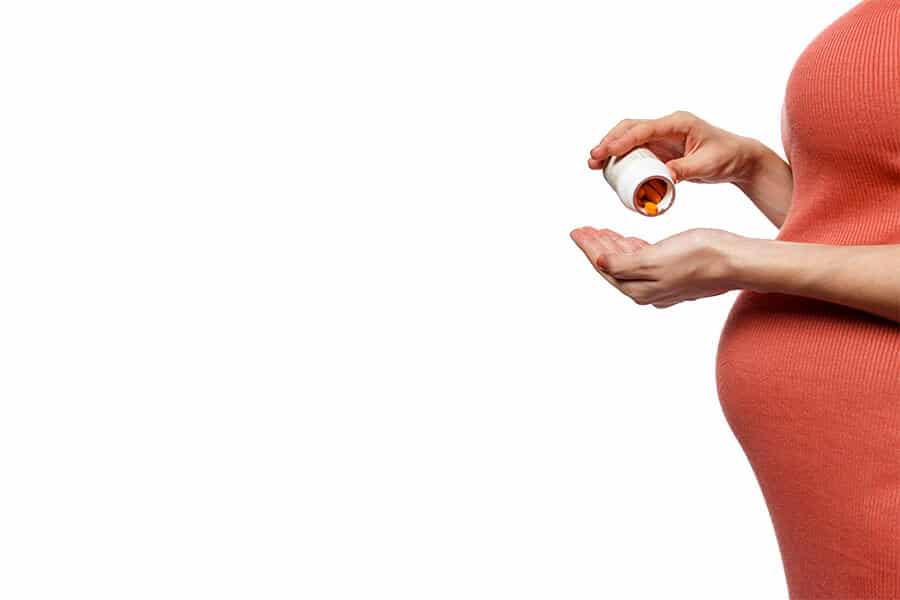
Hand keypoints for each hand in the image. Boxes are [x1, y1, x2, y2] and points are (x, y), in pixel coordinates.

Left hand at [570, 226, 744, 307]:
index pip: (605, 265)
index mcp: (639, 288)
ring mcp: (661, 283)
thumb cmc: (699, 256)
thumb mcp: (655, 259)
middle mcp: (647, 290)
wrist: (735, 260)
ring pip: (628, 262)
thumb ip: (624, 264)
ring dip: (613, 245)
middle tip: (583, 230)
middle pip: (613, 265)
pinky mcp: (674, 273)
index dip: (589, 247)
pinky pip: (644, 260)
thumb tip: (600, 264)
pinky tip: (627, 240)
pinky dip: (631, 248)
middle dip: (597, 246)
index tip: (576, 232)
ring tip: (600, 232)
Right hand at [588, 110, 761, 184]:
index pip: (644, 129)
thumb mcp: (707, 164)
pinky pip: (635, 150)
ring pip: (629, 138)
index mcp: (678, 123)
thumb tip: (664, 178)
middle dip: (609, 141)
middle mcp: (666, 126)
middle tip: (593, 158)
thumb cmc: (726, 156)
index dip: (623, 140)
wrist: (737, 159)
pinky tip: (608, 168)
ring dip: (611, 148)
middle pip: (630, 128)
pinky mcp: (660, 149)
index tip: (608, 152)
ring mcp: (662, 137)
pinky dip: (620, 157)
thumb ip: (685, 169)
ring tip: (594, 164)